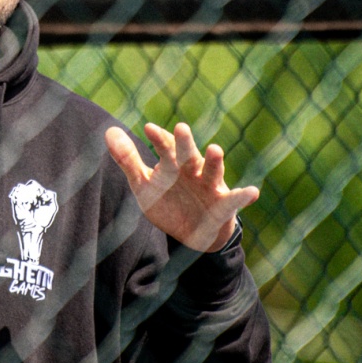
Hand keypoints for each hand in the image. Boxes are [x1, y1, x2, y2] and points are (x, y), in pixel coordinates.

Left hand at [104, 121, 260, 250]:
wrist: (190, 234)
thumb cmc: (167, 202)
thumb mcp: (144, 184)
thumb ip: (128, 160)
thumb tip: (109, 131)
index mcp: (173, 164)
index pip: (166, 148)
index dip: (159, 140)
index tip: (148, 129)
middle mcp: (193, 170)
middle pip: (189, 154)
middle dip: (185, 143)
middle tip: (180, 128)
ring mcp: (210, 186)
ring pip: (212, 171)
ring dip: (215, 161)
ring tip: (215, 149)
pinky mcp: (224, 205)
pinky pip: (235, 200)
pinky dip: (244, 196)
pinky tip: (253, 192)